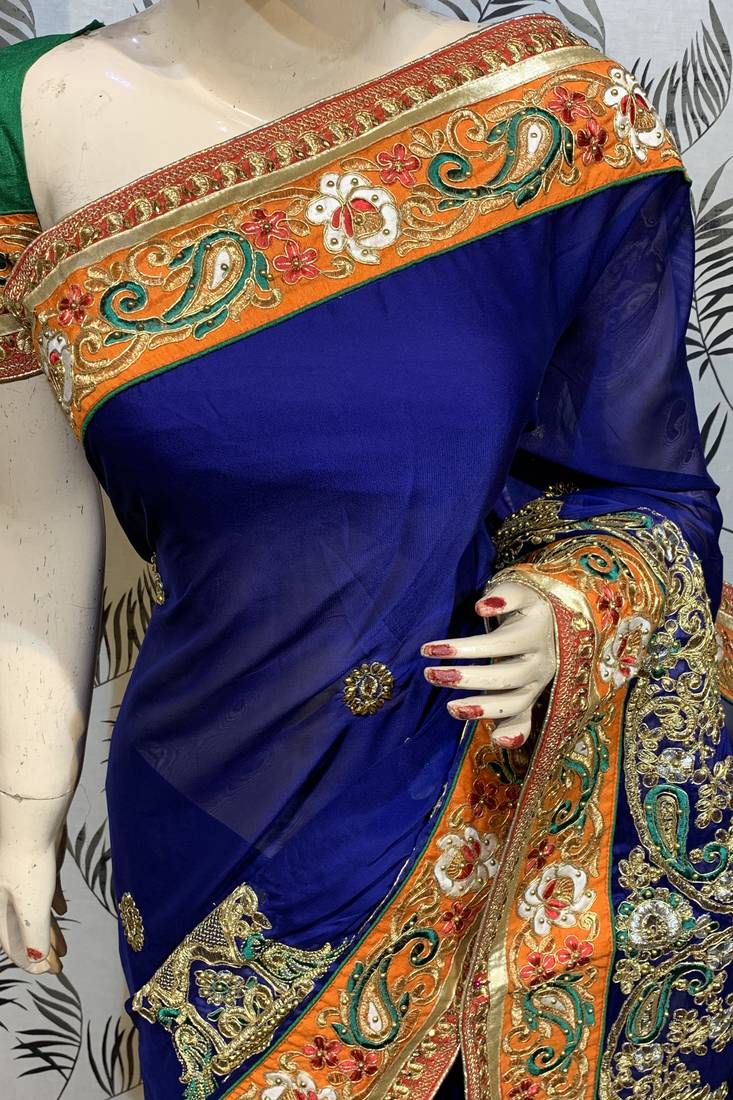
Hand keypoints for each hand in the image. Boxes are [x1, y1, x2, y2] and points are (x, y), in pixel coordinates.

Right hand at [0, 793, 68, 974]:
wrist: (35, 816)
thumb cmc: (28, 862)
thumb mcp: (31, 905)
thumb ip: (33, 935)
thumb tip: (37, 960)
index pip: (12, 942)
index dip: (29, 959)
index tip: (47, 972)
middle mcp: (7, 894)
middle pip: (24, 928)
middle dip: (42, 948)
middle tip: (59, 966)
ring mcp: (24, 877)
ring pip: (36, 910)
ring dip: (50, 929)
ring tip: (64, 948)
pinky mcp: (39, 862)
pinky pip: (44, 890)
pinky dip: (53, 903)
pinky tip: (63, 911)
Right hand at [420, 578, 556, 748]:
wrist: (550, 609)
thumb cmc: (527, 653)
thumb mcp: (524, 685)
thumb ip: (513, 715)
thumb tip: (498, 743)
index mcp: (536, 682)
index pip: (514, 703)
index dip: (485, 708)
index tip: (451, 709)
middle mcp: (541, 658)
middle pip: (508, 675)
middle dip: (469, 679)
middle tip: (432, 676)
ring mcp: (538, 628)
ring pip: (506, 642)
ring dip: (469, 647)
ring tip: (431, 649)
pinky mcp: (533, 598)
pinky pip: (519, 599)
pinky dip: (500, 602)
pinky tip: (480, 607)